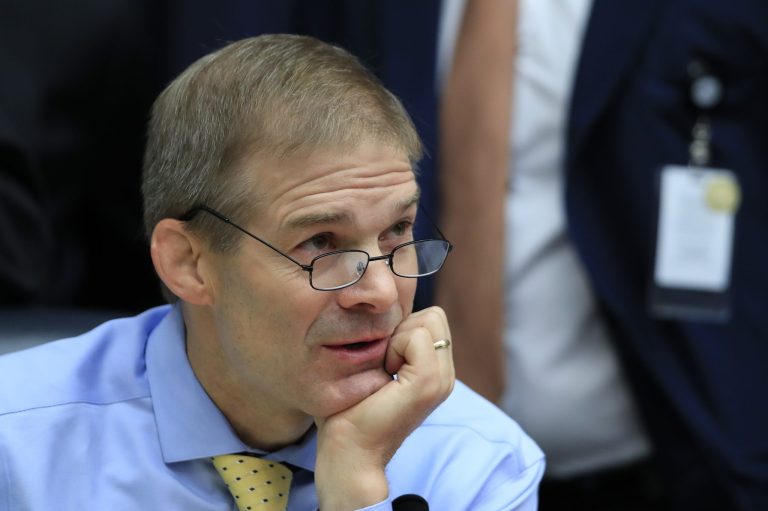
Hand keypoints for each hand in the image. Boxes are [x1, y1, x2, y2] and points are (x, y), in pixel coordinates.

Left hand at [314, 306, 454, 509]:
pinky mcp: (429, 382)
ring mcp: (442, 379)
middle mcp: (445, 374)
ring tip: (383, 369)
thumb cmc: (350, 410)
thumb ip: (389, 340)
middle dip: (402, 328)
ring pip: (429, 320)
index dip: (401, 327)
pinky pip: (417, 336)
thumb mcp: (375, 365)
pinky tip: (384, 374)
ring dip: (397, 338)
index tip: (381, 358)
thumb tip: (382, 310)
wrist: (349, 452)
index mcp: (436, 370)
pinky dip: (394, 347)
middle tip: (383, 362)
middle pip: (434, 315)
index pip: (431, 318)